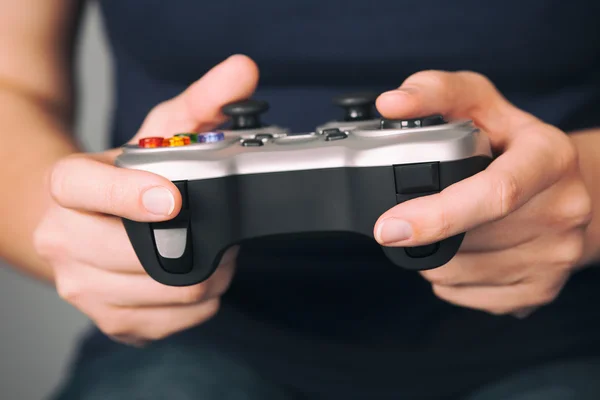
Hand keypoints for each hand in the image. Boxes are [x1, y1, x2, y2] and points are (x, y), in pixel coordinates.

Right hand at [33, 55, 258, 344]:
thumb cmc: (124, 178)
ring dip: (206, 275)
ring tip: (211, 252)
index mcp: (67, 187)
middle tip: (219, 230)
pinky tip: (197, 278)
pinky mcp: (107, 320)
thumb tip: (244, 72)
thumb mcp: (157, 133)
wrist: (84, 224)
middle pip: (133, 255)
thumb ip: (202, 102)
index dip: (129, 194)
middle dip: (192, 243)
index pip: (85, 188)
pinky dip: (200, 304)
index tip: (174, 199)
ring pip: (162, 293)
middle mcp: (61, 239)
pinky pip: (172, 322)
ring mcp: (81, 286)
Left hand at [373, 70, 591, 316]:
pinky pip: (467, 296)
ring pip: (460, 274)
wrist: (565, 188)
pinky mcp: (541, 290)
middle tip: (418, 213)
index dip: (437, 215)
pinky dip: (449, 280)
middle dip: (427, 233)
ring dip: (434, 256)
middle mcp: (564, 209)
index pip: (495, 194)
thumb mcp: (480, 103)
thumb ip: (434, 93)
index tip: (389, 227)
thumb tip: (392, 103)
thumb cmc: (512, 144)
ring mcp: (556, 256)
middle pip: (467, 241)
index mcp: (549, 157)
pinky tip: (463, 251)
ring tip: (447, 227)